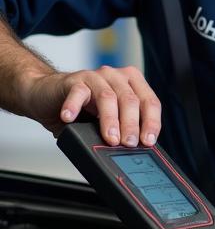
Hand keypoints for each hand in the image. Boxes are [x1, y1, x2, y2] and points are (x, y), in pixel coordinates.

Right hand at [25, 65, 160, 146]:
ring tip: (110, 137)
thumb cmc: (81, 109)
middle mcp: (117, 77)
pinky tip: (69, 119)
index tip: (148, 140)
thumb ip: (119, 129)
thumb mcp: (106, 120)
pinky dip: (73, 106)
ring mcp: (96, 77)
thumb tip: (130, 151)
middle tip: (129, 143)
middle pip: (130, 100)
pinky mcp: (74, 81)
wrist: (48, 95)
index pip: (149, 102)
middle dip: (131, 124)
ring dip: (110, 120)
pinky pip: (77, 92)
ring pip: (108, 97)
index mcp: (132, 84)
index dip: (151, 122)